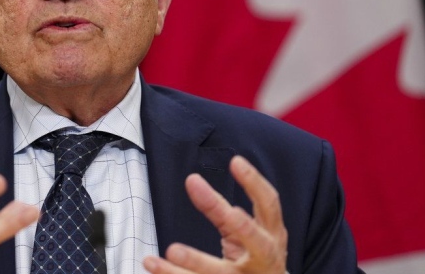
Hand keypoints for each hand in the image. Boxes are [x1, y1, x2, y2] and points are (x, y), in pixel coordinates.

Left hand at [143, 155, 287, 273]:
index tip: (236, 161)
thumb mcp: (244, 232)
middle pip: (259, 243)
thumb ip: (218, 208)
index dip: (255, 182)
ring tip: (170, 251)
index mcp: (271, 235)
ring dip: (196, 261)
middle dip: (246, 228)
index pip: (269, 204)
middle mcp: (265, 257)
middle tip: (232, 214)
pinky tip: (153, 266)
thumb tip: (192, 180)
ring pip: (222, 273)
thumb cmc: (255, 255)